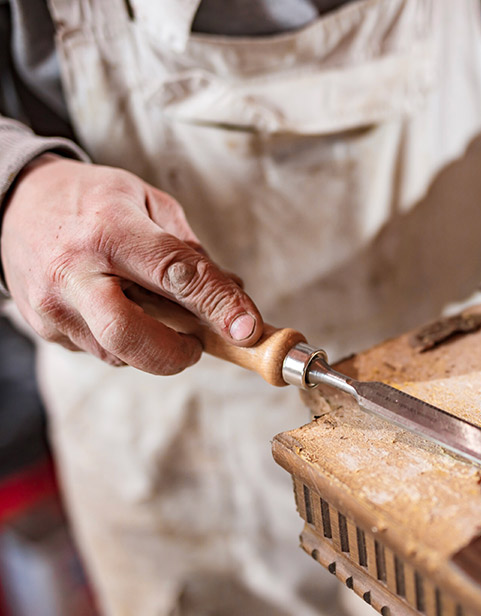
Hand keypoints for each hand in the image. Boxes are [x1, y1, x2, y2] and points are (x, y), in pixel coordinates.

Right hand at [0, 154, 262, 374]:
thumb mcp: (149, 203)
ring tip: (156, 313)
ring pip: (117, 353)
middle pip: (129, 335)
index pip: (175, 275)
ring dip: (153, 346)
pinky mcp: (44, 327)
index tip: (248, 330)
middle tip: (198, 346)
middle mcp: (75, 271)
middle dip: (175, 355)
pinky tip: (124, 309)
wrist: (14, 201)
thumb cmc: (93, 199)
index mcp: (111, 229)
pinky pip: (99, 350)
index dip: (218, 306)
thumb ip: (191, 251)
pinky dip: (126, 342)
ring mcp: (53, 304)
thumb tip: (234, 294)